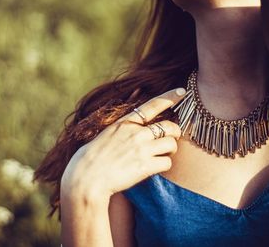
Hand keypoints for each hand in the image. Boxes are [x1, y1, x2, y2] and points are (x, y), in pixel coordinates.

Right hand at [61, 88, 185, 199]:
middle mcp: (136, 133)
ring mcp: (142, 149)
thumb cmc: (91, 158)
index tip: (182, 91)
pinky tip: (153, 168)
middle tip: (170, 140)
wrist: (86, 178)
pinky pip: (167, 163)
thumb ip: (123, 129)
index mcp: (125, 123)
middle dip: (175, 133)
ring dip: (170, 151)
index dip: (169, 97)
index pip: (152, 105)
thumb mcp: (105, 135)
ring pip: (172, 144)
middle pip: (170, 126)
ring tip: (161, 156)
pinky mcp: (145, 166)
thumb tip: (136, 127)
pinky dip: (163, 166)